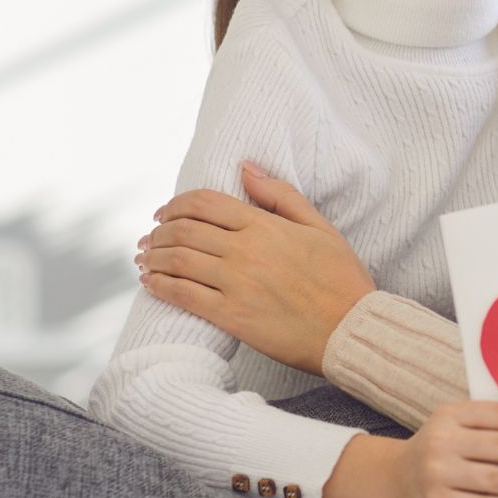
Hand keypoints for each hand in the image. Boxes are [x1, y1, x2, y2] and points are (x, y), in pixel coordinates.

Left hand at [136, 160, 376, 374]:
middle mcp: (245, 250)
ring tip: (146, 259)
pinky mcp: (231, 316)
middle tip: (151, 238)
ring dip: (153, 257)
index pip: (204, 203)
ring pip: (177, 261)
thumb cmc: (341, 279)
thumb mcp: (321, 227)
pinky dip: (160, 286)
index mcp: (265, 225)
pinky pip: (183, 295)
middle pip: (182, 230)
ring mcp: (236, 284)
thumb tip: (246, 168)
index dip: (176, 204)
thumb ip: (282, 195)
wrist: (351, 330)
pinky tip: (151, 284)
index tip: (165, 213)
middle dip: (158, 231)